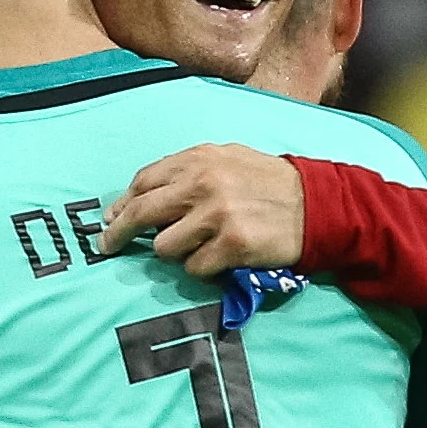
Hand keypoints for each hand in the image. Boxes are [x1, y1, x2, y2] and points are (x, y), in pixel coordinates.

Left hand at [98, 143, 304, 275]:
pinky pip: (194, 267)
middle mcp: (203, 183)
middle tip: (110, 247)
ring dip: (176, 252)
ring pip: (165, 247)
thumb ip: (186, 172)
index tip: (112, 219)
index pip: (143, 182)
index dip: (122, 204)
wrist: (316, 204)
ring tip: (200, 246)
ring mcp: (217, 215)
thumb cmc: (268, 182)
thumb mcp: (227, 159)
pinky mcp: (232, 245)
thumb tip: (139, 196)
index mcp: (198, 159)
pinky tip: (221, 257)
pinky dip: (202, 268)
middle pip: (142, 213)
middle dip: (119, 234)